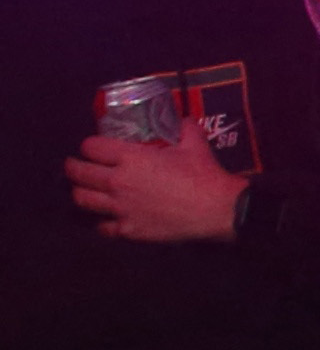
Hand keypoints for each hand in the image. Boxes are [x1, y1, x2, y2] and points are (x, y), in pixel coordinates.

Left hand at [66, 118, 243, 242]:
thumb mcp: (195, 143)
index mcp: (130, 157)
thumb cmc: (203, 173)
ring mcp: (119, 208)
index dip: (89, 145)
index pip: (91, 147)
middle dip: (73, 168)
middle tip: (76, 167)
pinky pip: (102, 226)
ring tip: (85, 191)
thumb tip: (183, 120)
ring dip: (81, 193)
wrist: (216, 209)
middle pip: (78, 173)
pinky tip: (108, 218)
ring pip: (82, 200)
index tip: (92, 147)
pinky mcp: (128, 229)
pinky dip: (103, 221)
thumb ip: (184, 128)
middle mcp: (117, 182)